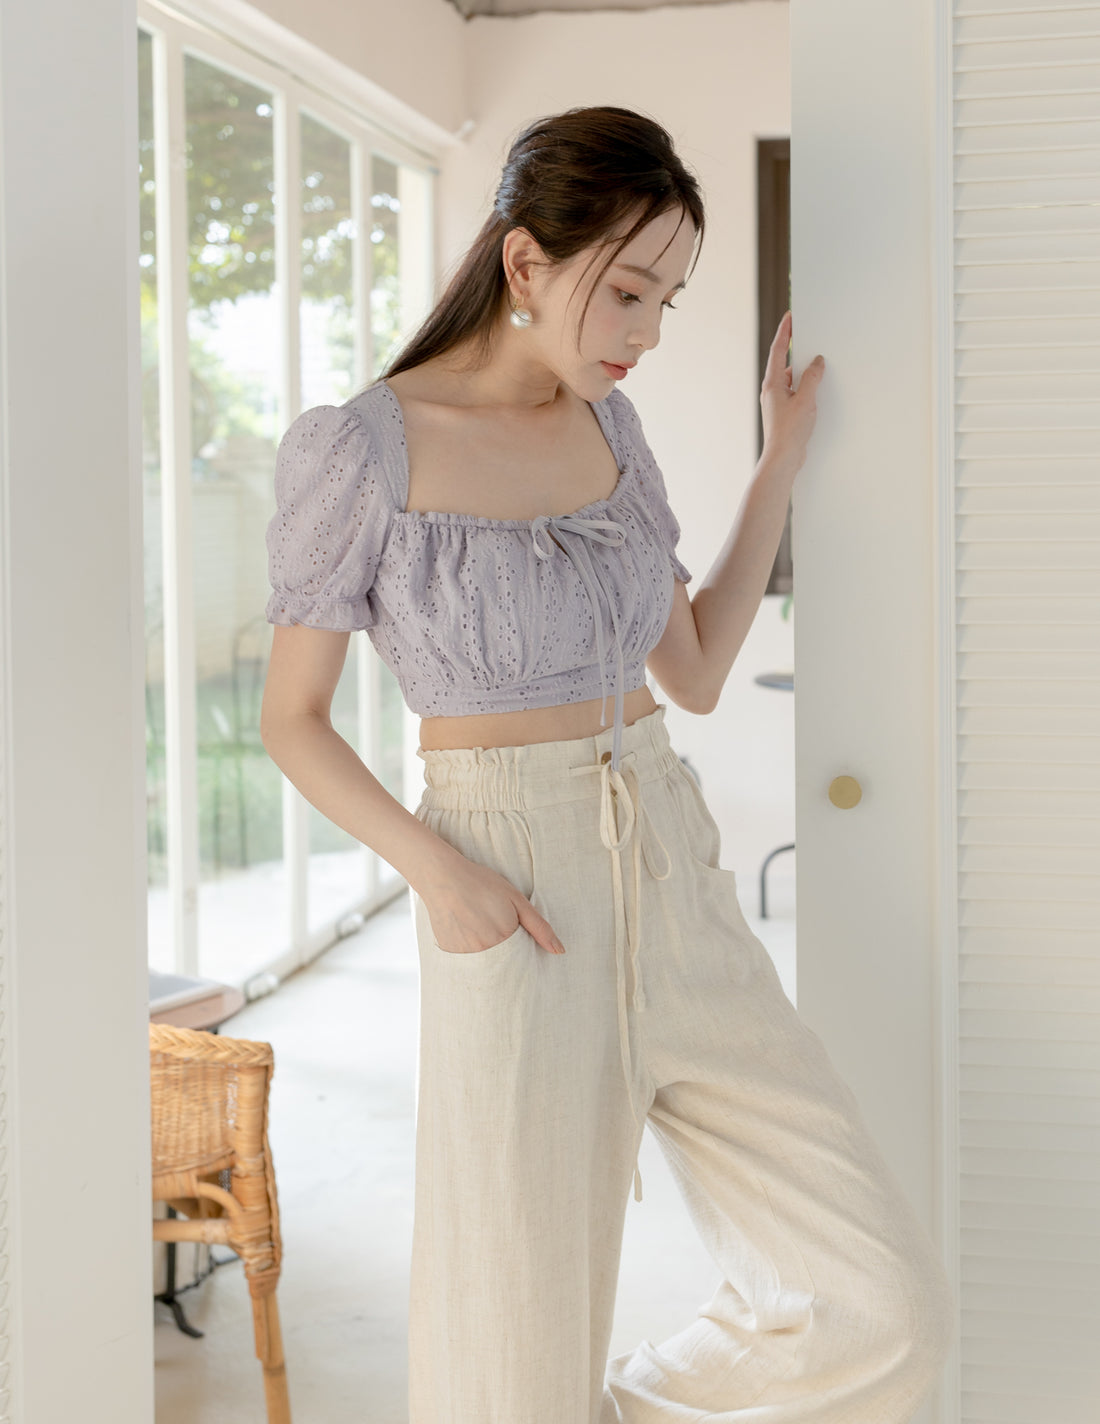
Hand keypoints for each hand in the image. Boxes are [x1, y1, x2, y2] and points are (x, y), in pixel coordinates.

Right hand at [421, 855, 565, 955]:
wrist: (442, 877)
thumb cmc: (482, 884)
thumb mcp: (516, 900)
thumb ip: (539, 927)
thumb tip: (560, 951)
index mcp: (506, 939)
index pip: (522, 961)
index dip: (520, 951)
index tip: (512, 937)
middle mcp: (486, 951)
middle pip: (504, 966)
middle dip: (504, 954)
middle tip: (491, 927)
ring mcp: (466, 955)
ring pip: (485, 966)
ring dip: (486, 954)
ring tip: (477, 926)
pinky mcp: (450, 955)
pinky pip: (466, 964)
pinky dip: (469, 953)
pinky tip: (465, 930)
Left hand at [760, 310, 824, 471]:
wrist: (783, 459)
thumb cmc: (790, 431)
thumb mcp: (806, 400)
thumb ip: (812, 378)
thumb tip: (817, 362)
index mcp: (773, 383)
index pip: (778, 350)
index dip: (784, 331)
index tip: (790, 316)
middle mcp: (772, 391)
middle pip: (785, 363)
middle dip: (797, 350)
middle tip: (809, 335)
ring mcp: (778, 402)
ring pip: (793, 379)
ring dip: (805, 372)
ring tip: (819, 364)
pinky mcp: (785, 413)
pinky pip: (797, 392)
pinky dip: (806, 387)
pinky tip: (819, 389)